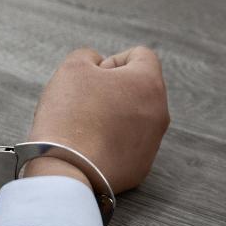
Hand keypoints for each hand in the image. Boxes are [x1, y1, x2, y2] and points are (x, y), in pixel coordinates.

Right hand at [24, 47, 169, 192]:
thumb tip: (98, 65)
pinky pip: (126, 148)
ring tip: (82, 129)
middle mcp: (159, 112)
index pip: (140, 56)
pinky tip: (87, 150)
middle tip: (82, 104)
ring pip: (133, 120)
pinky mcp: (140, 169)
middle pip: (137, 90)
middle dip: (112, 92)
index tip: (90, 79)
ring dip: (111, 118)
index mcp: (148, 82)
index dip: (111, 62)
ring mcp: (152, 144)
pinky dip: (109, 145)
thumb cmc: (69, 115)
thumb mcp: (71, 69)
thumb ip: (88, 56)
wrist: (66, 169)